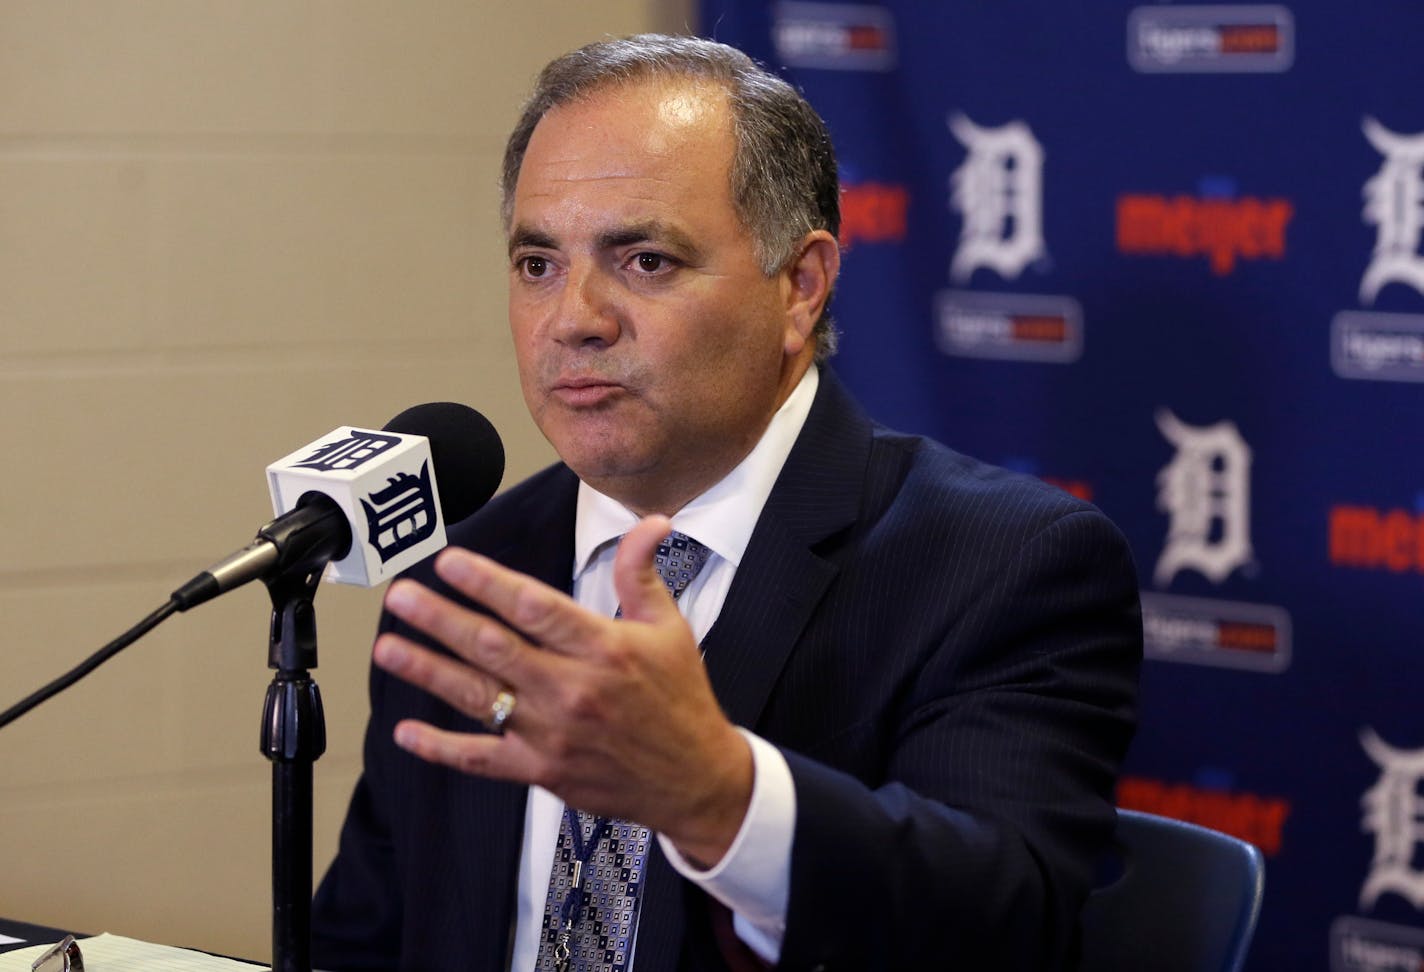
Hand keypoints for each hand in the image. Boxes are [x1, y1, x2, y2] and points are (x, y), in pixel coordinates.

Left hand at [371, 514, 753, 864]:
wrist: (696, 779)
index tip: (450, 562)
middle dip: (441, 619)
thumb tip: (650, 522)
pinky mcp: (542, 770)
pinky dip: (441, 747)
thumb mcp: (669, 627)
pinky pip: (482, 759)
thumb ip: (642, 573)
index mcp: (604, 648)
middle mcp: (573, 690)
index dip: (487, 582)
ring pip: (478, 697)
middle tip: (401, 596)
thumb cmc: (681, 699)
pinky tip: (406, 731)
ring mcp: (553, 734)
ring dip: (428, 670)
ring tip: (387, 647)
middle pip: (493, 647)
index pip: (534, 606)